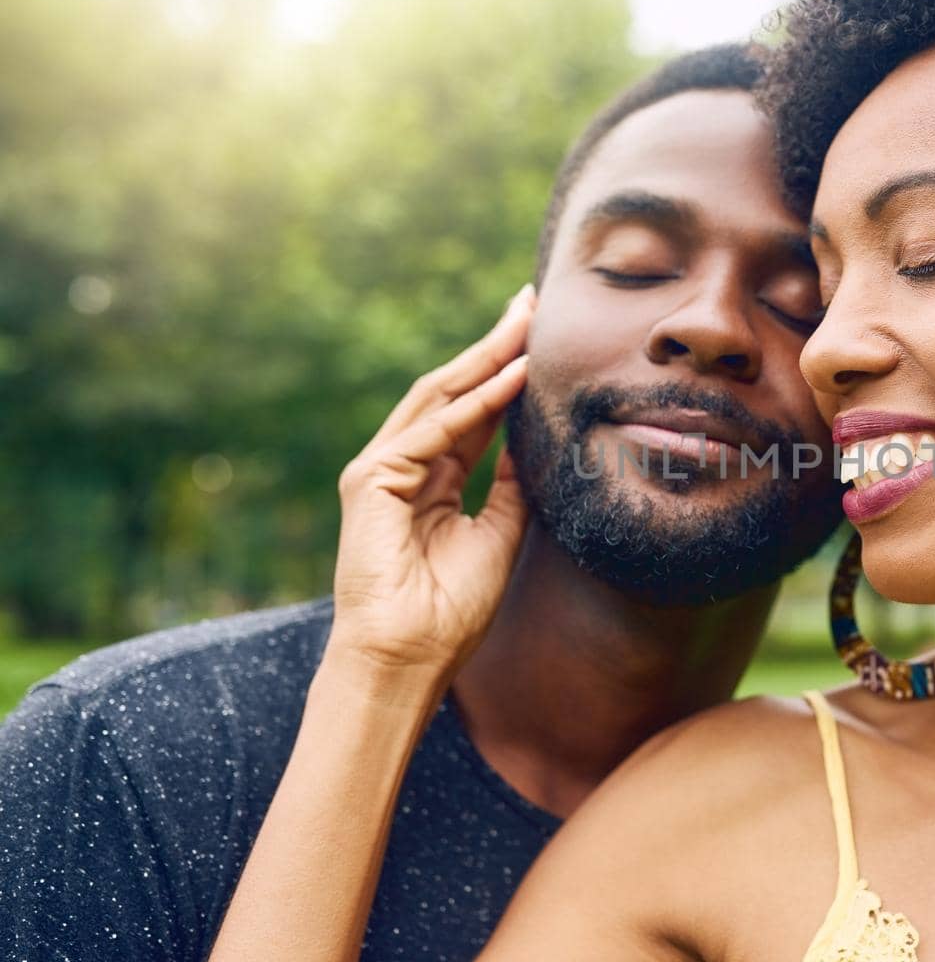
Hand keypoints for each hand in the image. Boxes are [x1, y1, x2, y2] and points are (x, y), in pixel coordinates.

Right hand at [326, 284, 536, 690]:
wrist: (409, 660)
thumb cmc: (451, 611)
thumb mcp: (499, 533)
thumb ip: (511, 483)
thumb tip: (535, 441)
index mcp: (429, 480)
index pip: (472, 412)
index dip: (506, 372)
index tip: (539, 335)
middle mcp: (401, 466)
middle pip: (454, 390)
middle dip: (494, 345)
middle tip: (530, 300)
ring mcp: (380, 470)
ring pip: (440, 397)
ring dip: (486, 357)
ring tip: (526, 320)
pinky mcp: (369, 480)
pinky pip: (433, 430)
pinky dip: (476, 402)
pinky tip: (513, 376)